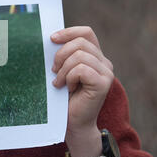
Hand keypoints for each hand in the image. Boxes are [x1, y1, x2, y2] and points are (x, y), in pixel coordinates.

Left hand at [51, 27, 113, 154]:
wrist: (73, 124)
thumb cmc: (64, 98)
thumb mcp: (62, 71)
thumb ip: (63, 55)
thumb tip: (51, 38)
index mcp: (95, 57)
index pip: (86, 33)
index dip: (69, 32)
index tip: (52, 39)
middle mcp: (104, 63)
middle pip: (80, 42)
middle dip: (61, 55)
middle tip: (53, 71)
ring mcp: (106, 73)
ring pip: (79, 55)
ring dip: (63, 70)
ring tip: (59, 83)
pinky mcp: (103, 83)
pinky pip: (81, 69)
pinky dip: (69, 78)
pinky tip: (67, 88)